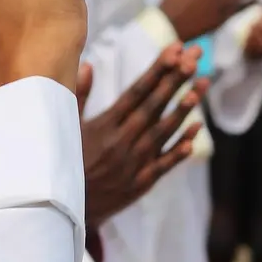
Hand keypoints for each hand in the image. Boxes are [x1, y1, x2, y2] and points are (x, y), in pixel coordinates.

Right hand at [80, 44, 208, 228]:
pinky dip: (180, 148)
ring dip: (185, 108)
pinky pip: (165, 164)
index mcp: (104, 125)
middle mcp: (121, 141)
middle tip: (195, 56)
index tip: (175, 49)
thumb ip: (79, 96)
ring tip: (202, 85)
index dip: (158, 69)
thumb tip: (89, 64)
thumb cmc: (62, 163)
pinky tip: (196, 131)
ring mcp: (133, 163)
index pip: (137, 90)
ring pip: (164, 131)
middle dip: (176, 78)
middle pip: (155, 105)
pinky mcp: (139, 183)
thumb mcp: (64, 128)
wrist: (60, 212)